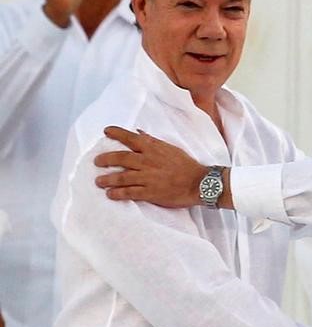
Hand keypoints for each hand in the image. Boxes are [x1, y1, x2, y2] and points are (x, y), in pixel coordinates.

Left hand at [94, 126, 208, 207]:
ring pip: (121, 177)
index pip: (131, 138)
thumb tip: (140, 134)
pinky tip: (110, 194)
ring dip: (107, 179)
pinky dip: (117, 193)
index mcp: (154, 148)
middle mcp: (148, 161)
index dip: (116, 133)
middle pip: (120, 158)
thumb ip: (153, 142)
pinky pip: (129, 192)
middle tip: (97, 161)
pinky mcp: (150, 192)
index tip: (106, 131)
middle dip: (105, 159)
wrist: (200, 183)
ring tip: (99, 181)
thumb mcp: (171, 149)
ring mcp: (148, 177)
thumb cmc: (187, 165)